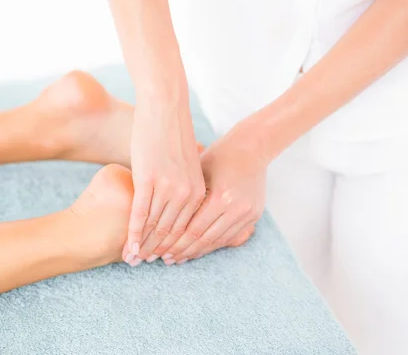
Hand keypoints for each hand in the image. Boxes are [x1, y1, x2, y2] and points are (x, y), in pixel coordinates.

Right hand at [123, 100, 205, 265]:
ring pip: (155, 226)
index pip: (186, 228)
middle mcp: (187, 193)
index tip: (163, 258)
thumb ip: (185, 186)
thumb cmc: (173, 135)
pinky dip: (134, 233)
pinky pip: (140, 213)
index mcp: (198, 191)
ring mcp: (168, 188)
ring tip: (133, 260)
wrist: (165, 108)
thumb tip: (180, 200)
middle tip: (145, 264)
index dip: (174, 246)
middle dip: (158, 251)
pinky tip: (128, 245)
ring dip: (143, 246)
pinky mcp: (148, 180)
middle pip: (171, 232)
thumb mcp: (186, 165)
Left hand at [159, 121, 267, 264]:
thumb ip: (182, 199)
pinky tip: (195, 250)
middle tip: (162, 260)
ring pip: (216, 242)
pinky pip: (228, 237)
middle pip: (203, 239)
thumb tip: (153, 223)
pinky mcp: (254, 215)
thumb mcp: (196, 173)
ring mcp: (247, 214)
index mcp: (220, 196)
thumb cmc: (216, 155)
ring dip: (195, 252)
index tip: (156, 251)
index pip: (192, 229)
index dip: (173, 243)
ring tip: (175, 258)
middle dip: (180, 251)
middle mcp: (236, 208)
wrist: (251, 147)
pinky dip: (210, 245)